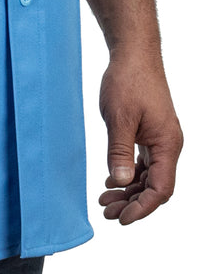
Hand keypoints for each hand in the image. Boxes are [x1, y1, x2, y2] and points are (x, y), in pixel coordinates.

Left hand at [98, 54, 182, 223]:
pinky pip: (144, 162)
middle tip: (106, 212)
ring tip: (104, 200)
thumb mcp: (119, 117)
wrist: (134, 53)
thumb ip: (119, 151)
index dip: (142, 208)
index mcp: (167, 144)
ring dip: (128, 189)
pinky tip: (111, 181)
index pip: (160, 189)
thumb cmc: (128, 80)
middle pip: (155, 186)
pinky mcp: (151, 131)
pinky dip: (129, 173)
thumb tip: (120, 182)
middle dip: (132, 202)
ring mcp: (160, 138)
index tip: (122, 219)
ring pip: (149, 175)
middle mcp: (168, 144)